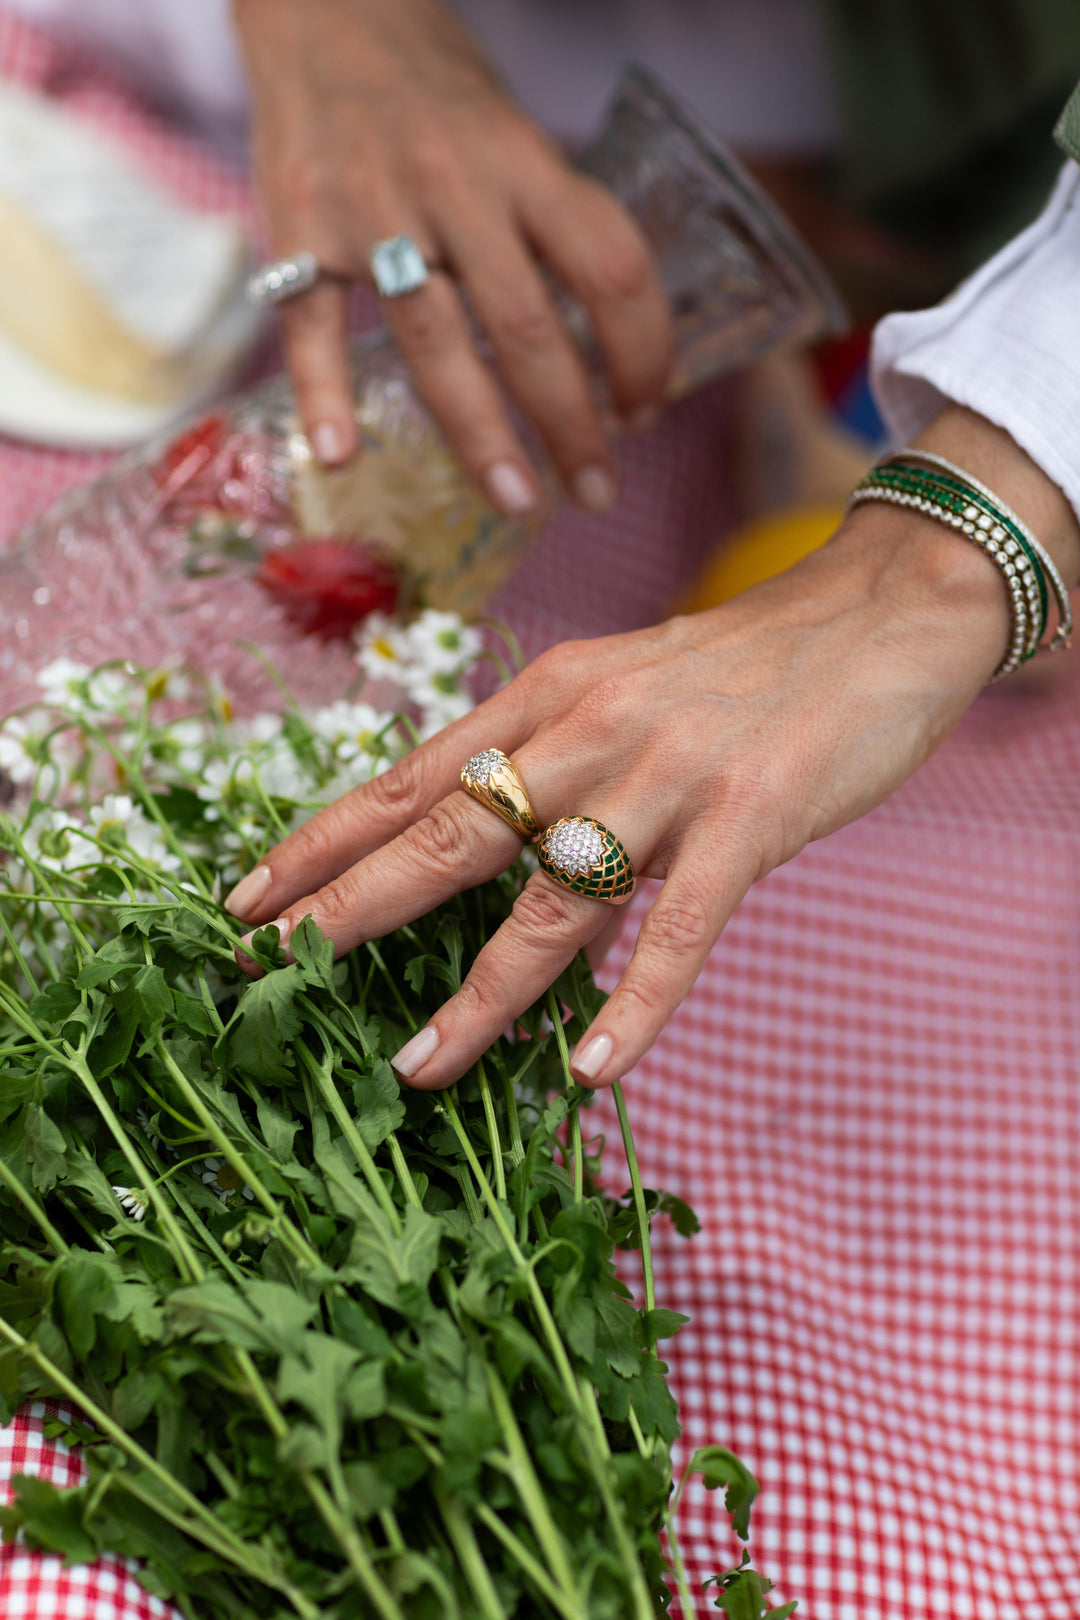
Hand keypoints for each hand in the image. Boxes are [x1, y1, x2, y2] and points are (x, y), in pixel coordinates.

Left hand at [228, 408, 1065, 1087]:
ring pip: (552, 897)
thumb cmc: (743, 665)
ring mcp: (670, 775)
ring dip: (481, 992)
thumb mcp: (623, 692)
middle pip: (452, 830)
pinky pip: (680, 928)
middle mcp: (591, 729)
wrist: (881, 613)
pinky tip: (592, 1069)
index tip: (247, 893)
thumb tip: (496, 863)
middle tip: (272, 963)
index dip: (325, 837)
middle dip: (353, 901)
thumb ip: (557, 768)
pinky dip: (637, 1005)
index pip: (413, 774)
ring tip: (419, 1064)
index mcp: (550, 694)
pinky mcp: (751, 818)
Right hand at [233, 0, 671, 511]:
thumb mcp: (517, 137)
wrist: (325, 11)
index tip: (645, 413)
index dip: (643, 351)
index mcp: (523, 160)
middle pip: (528, 327)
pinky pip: (312, 323)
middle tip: (595, 492)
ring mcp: (370, 209)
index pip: (611, 267)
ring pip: (435, 341)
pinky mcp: (298, 229)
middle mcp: (453, 185)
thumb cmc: (438, 94)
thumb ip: (553, 228)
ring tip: (515, 500)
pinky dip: (323, 393)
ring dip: (480, 435)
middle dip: (572, 425)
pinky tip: (339, 455)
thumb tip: (607, 350)